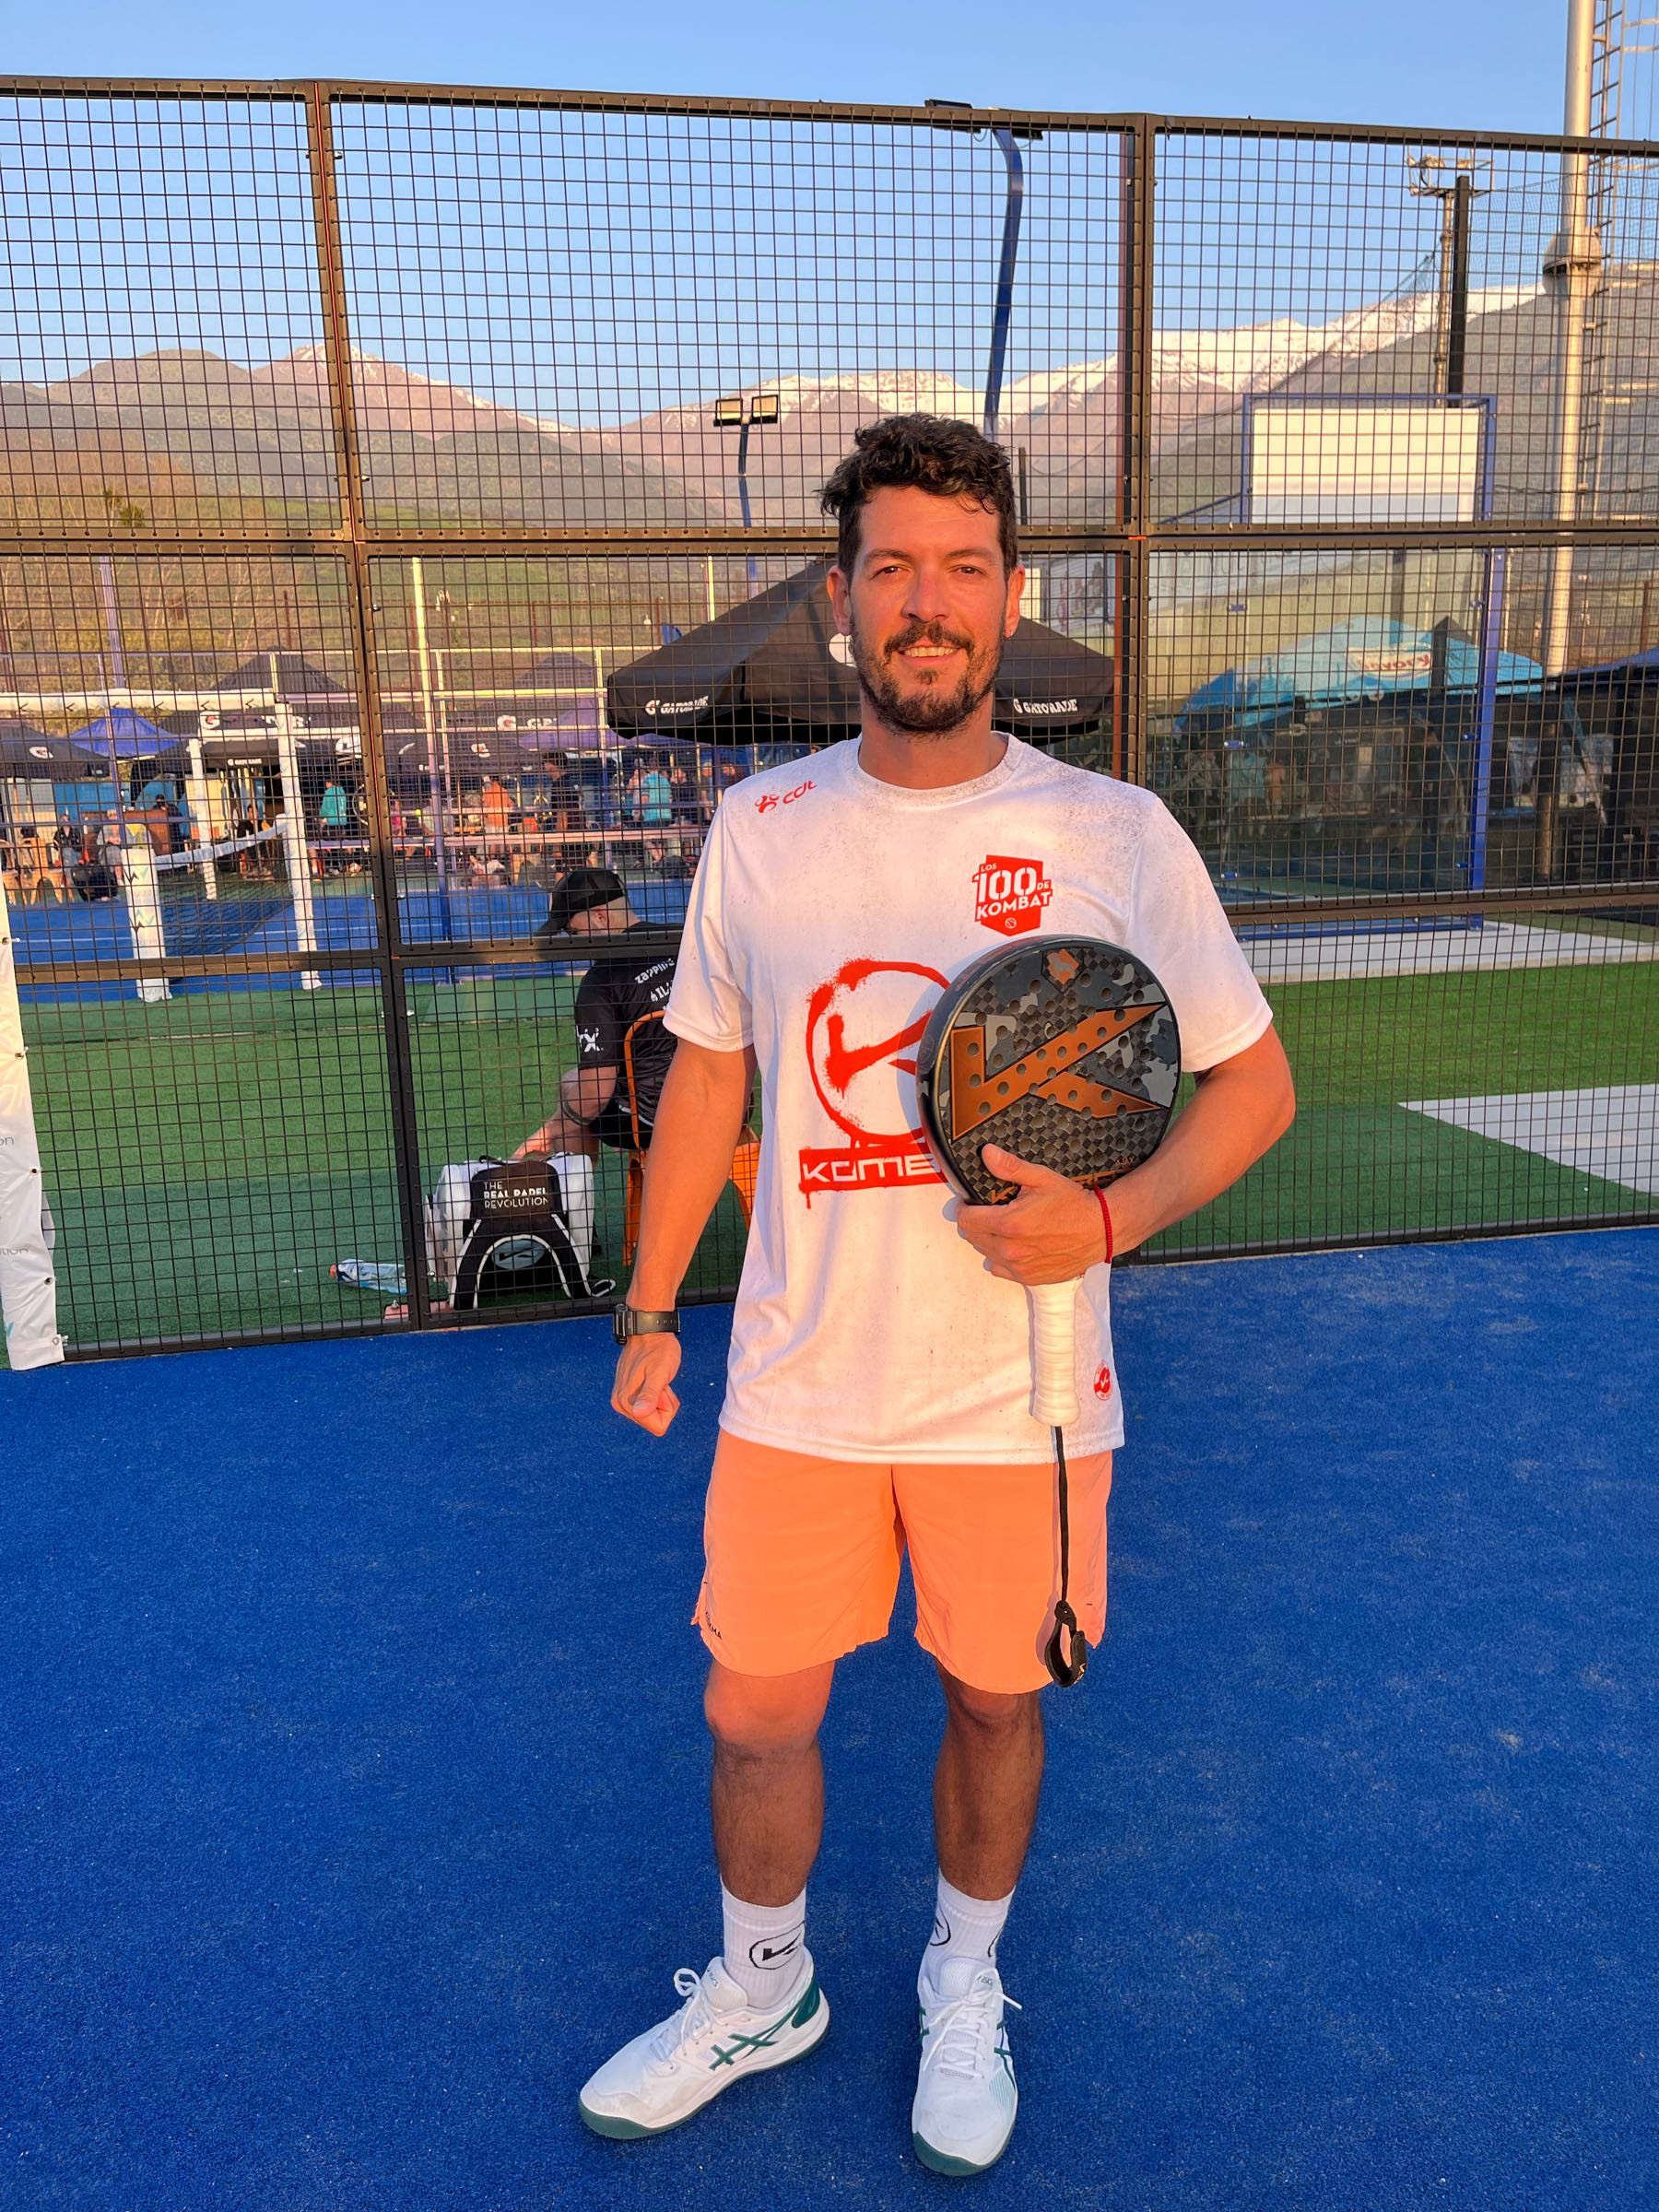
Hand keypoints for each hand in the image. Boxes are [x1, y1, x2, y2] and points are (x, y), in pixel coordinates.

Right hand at [611, 1331, 682, 1435]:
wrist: (649, 1332)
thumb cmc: (658, 1349)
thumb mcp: (659, 1372)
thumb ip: (650, 1395)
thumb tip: (639, 1413)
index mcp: (626, 1402)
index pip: (657, 1426)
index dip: (666, 1407)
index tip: (661, 1386)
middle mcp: (620, 1403)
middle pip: (653, 1421)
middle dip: (662, 1403)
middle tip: (660, 1381)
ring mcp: (622, 1399)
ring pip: (651, 1414)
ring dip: (659, 1397)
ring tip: (655, 1377)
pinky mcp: (626, 1394)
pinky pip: (647, 1405)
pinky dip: (654, 1392)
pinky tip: (651, 1377)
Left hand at [953, 1144, 1107, 1284]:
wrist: (1101, 1230)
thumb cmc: (1073, 1204)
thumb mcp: (1042, 1178)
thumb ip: (1010, 1167)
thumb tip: (986, 1153)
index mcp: (1009, 1224)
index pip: (966, 1220)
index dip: (964, 1208)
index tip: (970, 1202)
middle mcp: (1010, 1250)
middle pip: (972, 1237)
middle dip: (974, 1222)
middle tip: (987, 1211)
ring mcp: (1019, 1267)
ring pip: (984, 1254)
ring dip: (986, 1240)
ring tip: (1002, 1227)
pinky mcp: (1029, 1278)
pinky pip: (1000, 1270)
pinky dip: (1000, 1258)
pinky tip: (1012, 1245)